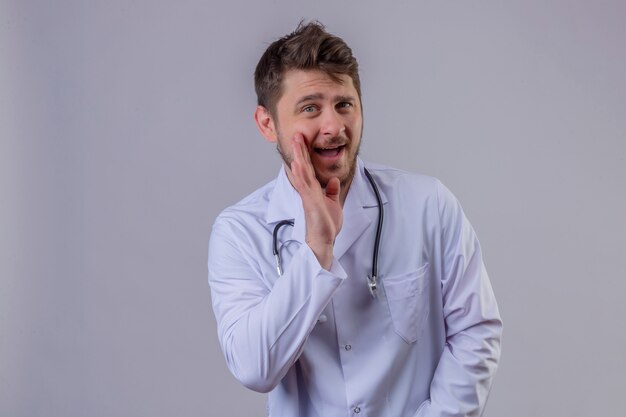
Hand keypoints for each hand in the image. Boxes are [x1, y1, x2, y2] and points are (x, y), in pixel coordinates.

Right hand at [287, 133, 341, 269]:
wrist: (323, 241)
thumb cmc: (326, 225)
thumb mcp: (333, 204)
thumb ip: (331, 192)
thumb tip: (332, 180)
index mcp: (313, 190)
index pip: (308, 168)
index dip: (306, 154)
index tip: (303, 140)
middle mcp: (308, 191)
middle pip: (303, 166)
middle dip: (300, 150)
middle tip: (296, 134)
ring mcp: (308, 196)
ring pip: (302, 172)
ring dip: (299, 156)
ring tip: (296, 142)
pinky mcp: (310, 202)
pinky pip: (304, 185)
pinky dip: (301, 174)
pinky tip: (297, 164)